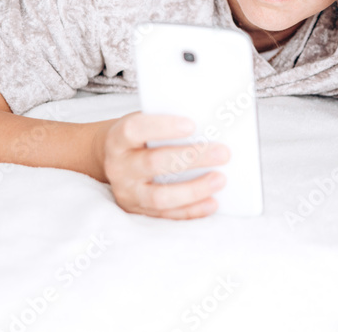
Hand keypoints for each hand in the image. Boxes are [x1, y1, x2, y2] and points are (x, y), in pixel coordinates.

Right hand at [100, 112, 230, 219]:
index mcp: (118, 139)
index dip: (162, 127)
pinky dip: (191, 211)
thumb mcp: (145, 122)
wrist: (115, 161)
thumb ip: (168, 122)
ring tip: (220, 179)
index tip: (191, 125)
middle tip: (223, 153)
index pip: (135, 130)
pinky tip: (212, 203)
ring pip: (160, 196)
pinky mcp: (138, 211)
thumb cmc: (139, 137)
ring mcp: (127, 192)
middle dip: (191, 158)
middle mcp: (119, 167)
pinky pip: (167, 215)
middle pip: (154, 163)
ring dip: (194, 189)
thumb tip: (209, 125)